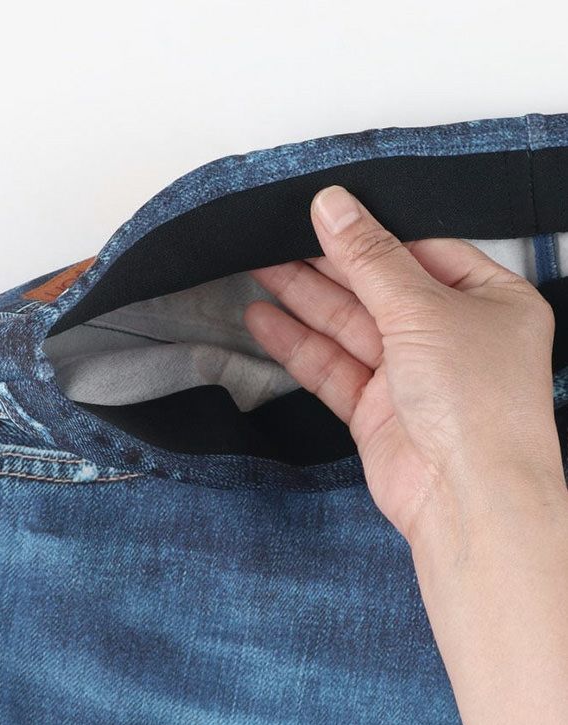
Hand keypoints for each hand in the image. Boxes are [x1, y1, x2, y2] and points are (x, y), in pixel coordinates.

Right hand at [243, 185, 566, 545]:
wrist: (467, 500)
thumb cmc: (473, 399)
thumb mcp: (422, 308)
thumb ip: (370, 257)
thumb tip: (332, 203)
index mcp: (486, 299)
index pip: (419, 250)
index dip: (368, 232)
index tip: (319, 209)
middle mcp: (449, 334)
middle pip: (376, 287)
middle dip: (325, 264)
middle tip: (274, 236)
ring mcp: (409, 373)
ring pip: (347, 325)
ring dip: (303, 299)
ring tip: (257, 267)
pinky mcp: (375, 407)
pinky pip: (331, 365)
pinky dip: (297, 344)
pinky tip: (263, 319)